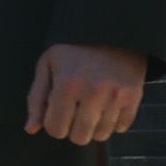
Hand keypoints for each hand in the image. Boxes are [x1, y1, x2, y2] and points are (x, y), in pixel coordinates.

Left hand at [25, 44, 148, 147]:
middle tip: (75, 110)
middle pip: (79, 137)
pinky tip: (107, 105)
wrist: (111, 27)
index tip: (58, 111)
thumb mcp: (48, 64)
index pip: (56, 129)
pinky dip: (113, 122)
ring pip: (101, 135)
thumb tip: (31, 129)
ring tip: (91, 106)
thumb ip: (36, 98)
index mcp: (67, 85)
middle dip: (73, 128)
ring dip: (93, 126)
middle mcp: (93, 93)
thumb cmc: (73, 48)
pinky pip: (121, 128)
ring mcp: (116, 96)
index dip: (54, 123)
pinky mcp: (134, 96)